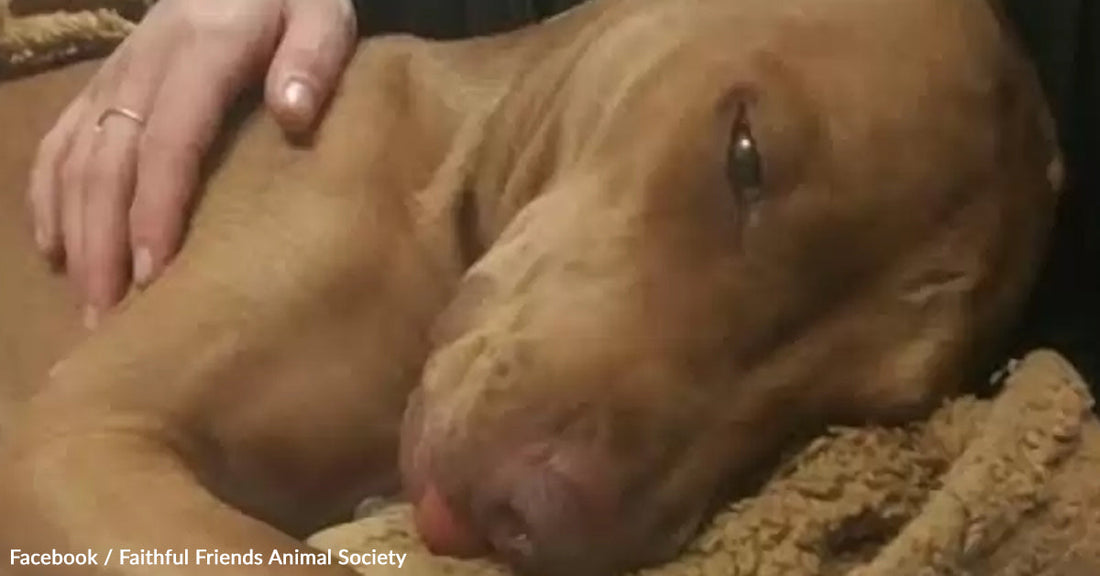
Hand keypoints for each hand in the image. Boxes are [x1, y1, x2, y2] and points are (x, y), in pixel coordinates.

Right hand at [26, 0, 356, 327]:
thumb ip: (314, 58)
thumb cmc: (293, 1)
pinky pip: (59, 141)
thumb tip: (293, 111)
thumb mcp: (321, 15)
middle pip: (109, 161)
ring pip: (74, 157)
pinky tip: (53, 250)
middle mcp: (143, 65)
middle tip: (110, 316)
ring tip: (89, 305)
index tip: (153, 273)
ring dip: (75, 233)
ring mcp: (113, 75)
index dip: (155, 208)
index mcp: (201, 51)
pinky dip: (47, 197)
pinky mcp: (100, 85)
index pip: (170, 140)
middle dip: (103, 242)